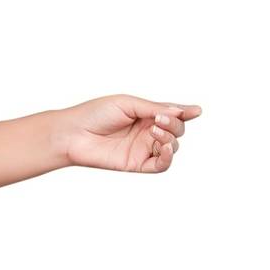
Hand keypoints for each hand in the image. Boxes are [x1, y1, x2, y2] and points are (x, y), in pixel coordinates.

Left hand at [57, 96, 201, 172]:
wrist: (73, 133)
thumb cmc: (95, 114)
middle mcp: (147, 132)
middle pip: (176, 130)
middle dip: (175, 124)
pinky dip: (168, 157)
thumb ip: (155, 108)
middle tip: (159, 119)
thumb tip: (183, 111)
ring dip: (170, 137)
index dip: (185, 113)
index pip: (173, 114)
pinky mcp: (137, 164)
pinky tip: (164, 147)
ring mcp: (143, 149)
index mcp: (146, 114)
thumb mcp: (129, 104)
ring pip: (172, 147)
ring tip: (155, 129)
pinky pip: (161, 165)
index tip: (196, 111)